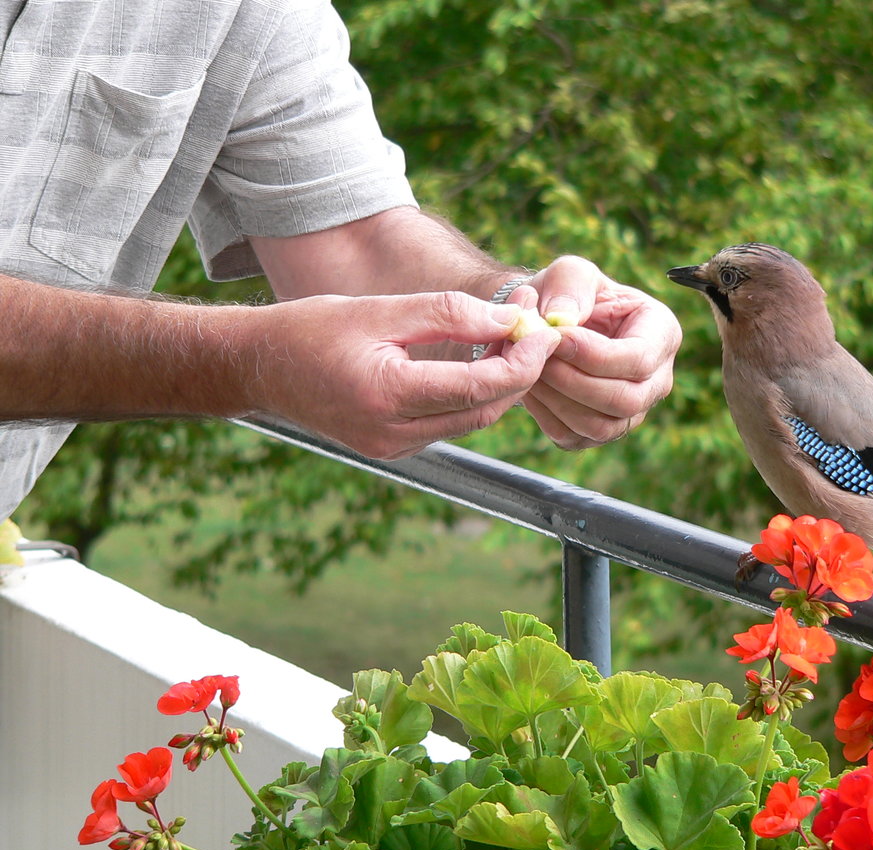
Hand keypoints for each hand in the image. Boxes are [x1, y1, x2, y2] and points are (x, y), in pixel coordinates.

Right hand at [252, 291, 560, 458]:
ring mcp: (393, 447)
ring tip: (512, 334)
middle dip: (520, 370)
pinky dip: (472, 394)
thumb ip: (447, 313)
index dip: (522, 359)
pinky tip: (481, 358)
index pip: (479, 387)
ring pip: (472, 419)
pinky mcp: (393, 448)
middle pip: (484, 409)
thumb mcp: (380, 309)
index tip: (544, 329)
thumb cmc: (313, 329)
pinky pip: (449, 423)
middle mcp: (393, 434)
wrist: (259, 368)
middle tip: (536, 326)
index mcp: (387, 396)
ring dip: (500, 382)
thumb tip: (510, 316)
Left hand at [518, 257, 681, 448]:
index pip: (640, 359)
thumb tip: (564, 318)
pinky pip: (576, 437)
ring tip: (529, 370)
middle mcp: (656, 379)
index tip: (555, 338)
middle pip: (626, 400)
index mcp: (662, 334)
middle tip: (535, 358)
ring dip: (557, 401)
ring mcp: (632, 411)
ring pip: (601, 426)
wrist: (549, 324)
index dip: (595, 355)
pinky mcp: (601, 431)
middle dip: (574, 382)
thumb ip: (569, 284)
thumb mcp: (570, 272)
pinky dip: (546, 416)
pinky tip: (530, 388)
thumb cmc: (567, 294)